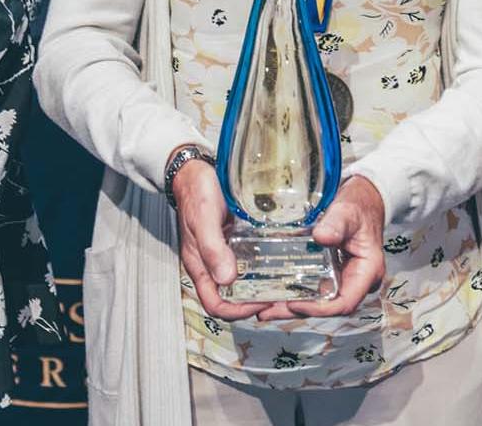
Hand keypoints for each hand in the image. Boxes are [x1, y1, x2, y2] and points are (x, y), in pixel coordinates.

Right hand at [172, 157, 270, 321]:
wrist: (195, 170)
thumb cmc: (195, 193)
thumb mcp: (203, 220)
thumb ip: (212, 249)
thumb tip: (227, 278)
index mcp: (201, 266)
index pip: (216, 304)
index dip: (237, 311)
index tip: (260, 304)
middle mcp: (213, 263)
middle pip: (234, 296)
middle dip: (256, 302)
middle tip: (281, 295)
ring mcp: (226, 251)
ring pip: (245, 279)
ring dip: (263, 284)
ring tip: (286, 280)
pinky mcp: (236, 239)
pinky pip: (251, 258)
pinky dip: (265, 263)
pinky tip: (280, 257)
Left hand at [258, 176, 386, 321]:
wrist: (362, 198)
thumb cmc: (359, 206)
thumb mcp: (349, 211)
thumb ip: (337, 223)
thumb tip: (321, 237)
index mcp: (366, 272)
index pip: (344, 302)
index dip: (318, 309)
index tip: (294, 302)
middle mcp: (355, 281)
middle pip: (326, 307)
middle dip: (296, 310)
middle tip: (266, 312)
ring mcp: (342, 279)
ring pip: (317, 301)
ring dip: (290, 306)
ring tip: (262, 308)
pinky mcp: (330, 273)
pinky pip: (313, 288)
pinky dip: (293, 291)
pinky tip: (271, 293)